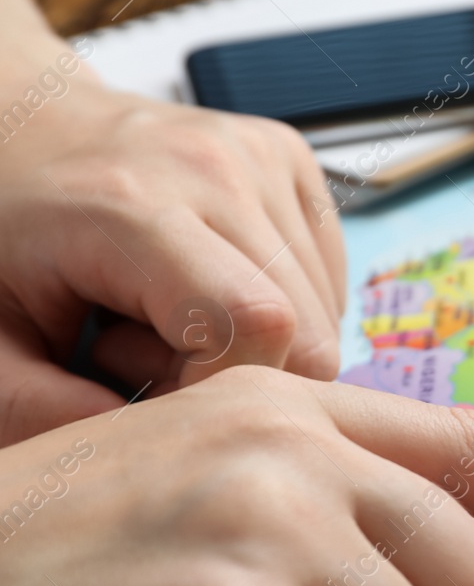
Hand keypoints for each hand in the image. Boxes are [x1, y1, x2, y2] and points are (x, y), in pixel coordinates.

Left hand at [0, 31, 344, 444]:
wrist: (12, 130)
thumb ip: (50, 415)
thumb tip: (155, 455)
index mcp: (129, 209)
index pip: (256, 327)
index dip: (220, 389)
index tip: (149, 389)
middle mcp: (212, 167)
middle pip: (308, 335)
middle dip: (244, 376)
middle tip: (153, 357)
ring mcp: (258, 155)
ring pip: (327, 315)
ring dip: (263, 343)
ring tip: (173, 315)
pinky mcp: (289, 155)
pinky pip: (330, 277)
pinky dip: (284, 305)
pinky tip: (211, 285)